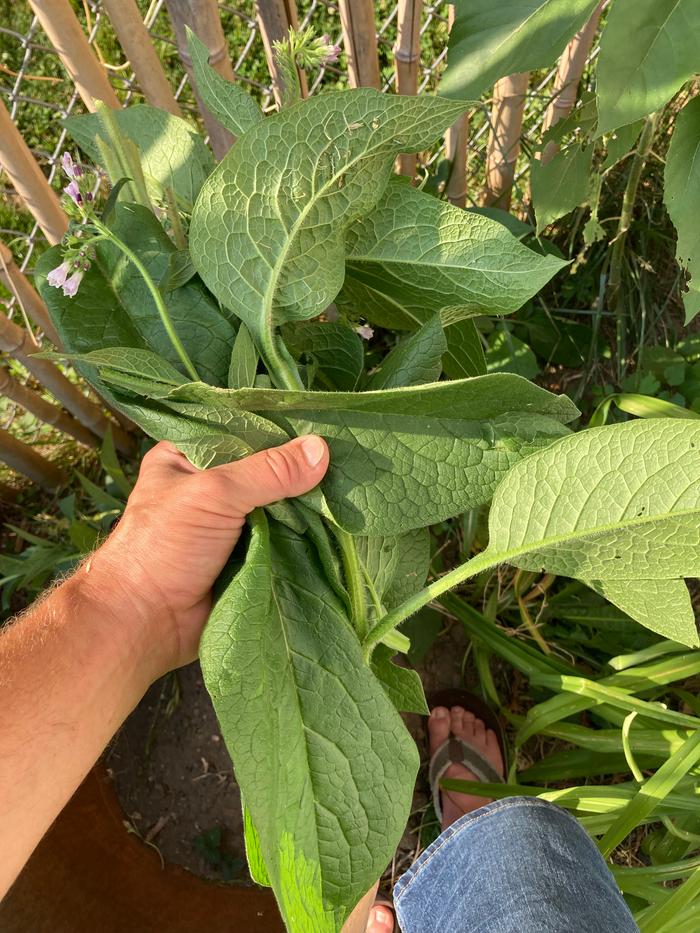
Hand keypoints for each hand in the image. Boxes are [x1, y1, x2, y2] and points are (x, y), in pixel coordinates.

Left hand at [79, 435, 328, 680]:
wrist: (146, 623)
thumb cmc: (163, 547)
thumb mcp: (214, 493)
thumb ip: (267, 472)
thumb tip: (321, 450)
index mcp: (188, 457)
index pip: (243, 432)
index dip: (281, 430)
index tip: (326, 425)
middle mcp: (210, 486)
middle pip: (266, 470)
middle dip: (301, 470)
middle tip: (347, 460)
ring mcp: (230, 524)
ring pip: (279, 507)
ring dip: (308, 506)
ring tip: (350, 489)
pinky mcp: (246, 557)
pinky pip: (283, 540)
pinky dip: (306, 536)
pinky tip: (340, 523)